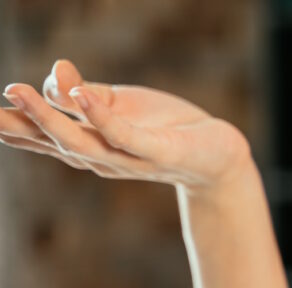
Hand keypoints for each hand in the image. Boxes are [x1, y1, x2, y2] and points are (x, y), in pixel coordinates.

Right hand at [0, 60, 252, 191]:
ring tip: (19, 91)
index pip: (44, 138)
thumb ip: (84, 92)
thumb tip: (55, 73)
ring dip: (48, 117)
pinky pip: (125, 135)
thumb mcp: (120, 106)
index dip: (13, 129)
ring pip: (81, 141)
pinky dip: (102, 117)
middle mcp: (103, 157)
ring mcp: (129, 157)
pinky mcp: (158, 151)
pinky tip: (83, 96)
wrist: (218, 154)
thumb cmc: (165, 128)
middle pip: (53, 142)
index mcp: (91, 145)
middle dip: (19, 126)